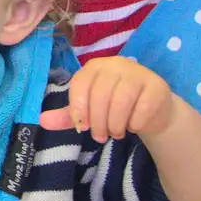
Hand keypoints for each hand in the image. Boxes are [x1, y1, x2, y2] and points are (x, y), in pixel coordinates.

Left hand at [39, 56, 176, 141]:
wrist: (152, 111)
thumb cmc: (115, 108)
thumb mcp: (89, 112)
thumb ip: (67, 115)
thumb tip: (42, 120)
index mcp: (95, 67)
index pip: (80, 84)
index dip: (78, 108)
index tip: (81, 126)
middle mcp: (116, 64)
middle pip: (100, 94)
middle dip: (97, 122)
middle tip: (100, 136)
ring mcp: (138, 73)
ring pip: (121, 101)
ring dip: (116, 124)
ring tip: (115, 133)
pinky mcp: (157, 86)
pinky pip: (142, 108)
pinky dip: (135, 123)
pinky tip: (134, 126)